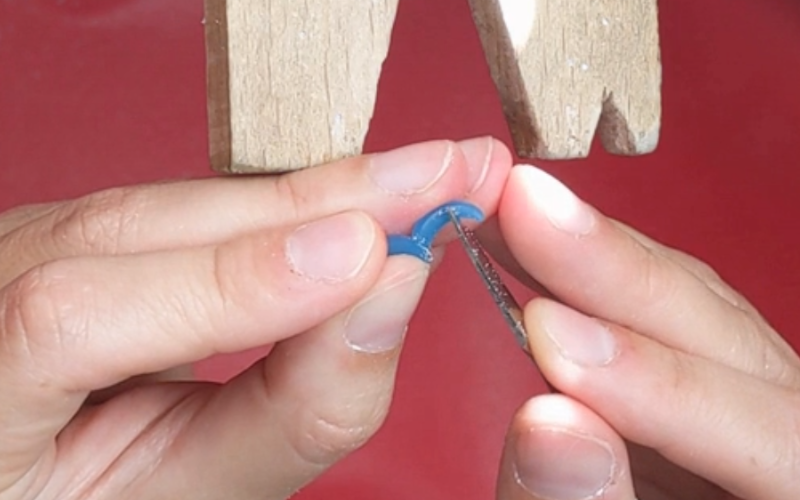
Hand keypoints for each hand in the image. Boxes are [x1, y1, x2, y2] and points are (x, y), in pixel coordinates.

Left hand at [0, 138, 511, 498]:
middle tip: (454, 174)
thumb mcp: (173, 496)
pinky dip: (290, 203)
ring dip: (324, 190)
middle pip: (152, 222)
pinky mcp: (91, 228)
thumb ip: (276, 417)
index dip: (231, 281)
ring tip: (429, 178)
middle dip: (326, 197)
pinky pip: (199, 205)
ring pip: (190, 198)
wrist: (22, 456)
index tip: (369, 255)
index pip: (74, 317)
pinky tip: (358, 193)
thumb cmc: (80, 494)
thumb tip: (381, 297)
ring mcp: (37, 241)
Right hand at [484, 165, 799, 499]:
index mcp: (798, 489)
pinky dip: (588, 282)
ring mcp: (753, 407)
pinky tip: (530, 250)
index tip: (547, 334)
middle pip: (738, 342)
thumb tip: (547, 419)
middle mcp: (793, 442)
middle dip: (621, 275)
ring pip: (700, 314)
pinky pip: (657, 320)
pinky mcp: (697, 387)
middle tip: (524, 206)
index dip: (661, 385)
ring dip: (598, 261)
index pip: (776, 435)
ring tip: (517, 214)